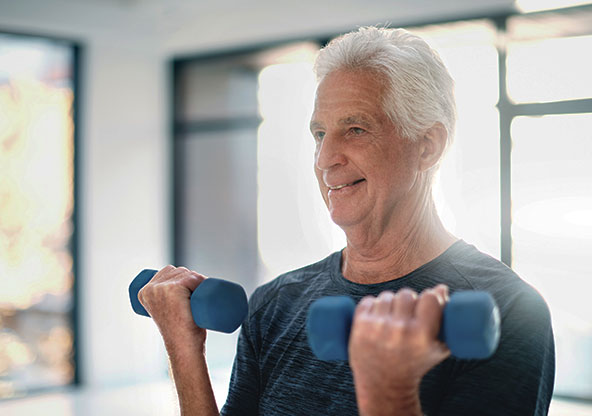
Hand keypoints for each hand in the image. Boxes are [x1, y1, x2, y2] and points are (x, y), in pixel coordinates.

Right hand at [138, 265, 207, 346]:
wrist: (184, 347)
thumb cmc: (180, 331)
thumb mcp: (166, 310)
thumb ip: (165, 300)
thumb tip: (177, 293)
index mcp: (144, 292)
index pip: (169, 271)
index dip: (184, 278)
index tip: (191, 294)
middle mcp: (149, 288)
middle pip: (179, 271)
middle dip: (193, 279)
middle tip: (197, 300)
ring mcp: (160, 289)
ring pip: (188, 274)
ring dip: (199, 282)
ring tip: (199, 300)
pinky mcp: (172, 290)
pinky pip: (192, 278)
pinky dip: (200, 282)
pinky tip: (200, 294)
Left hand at [348, 285, 450, 415]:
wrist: (384, 385)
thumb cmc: (415, 364)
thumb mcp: (437, 347)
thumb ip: (446, 318)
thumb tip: (441, 288)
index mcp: (421, 335)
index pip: (429, 297)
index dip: (430, 297)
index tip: (427, 303)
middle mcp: (399, 329)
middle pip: (407, 294)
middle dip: (409, 301)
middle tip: (408, 314)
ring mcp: (377, 326)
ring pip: (387, 296)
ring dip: (391, 303)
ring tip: (392, 319)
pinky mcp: (360, 326)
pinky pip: (369, 300)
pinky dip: (373, 306)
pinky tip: (378, 318)